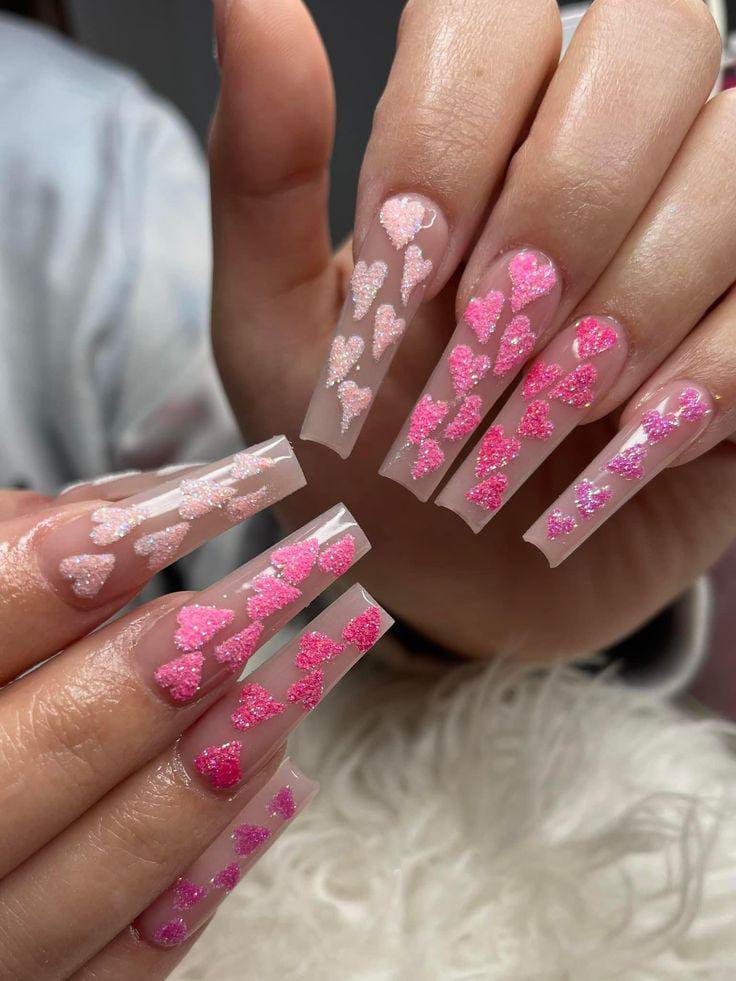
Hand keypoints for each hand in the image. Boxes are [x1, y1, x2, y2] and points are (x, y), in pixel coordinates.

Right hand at [0, 457, 387, 976]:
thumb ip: (18, 543)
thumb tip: (150, 501)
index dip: (93, 553)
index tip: (219, 488)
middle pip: (63, 742)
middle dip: (201, 639)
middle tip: (317, 554)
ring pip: (114, 853)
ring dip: (238, 739)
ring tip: (339, 636)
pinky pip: (134, 955)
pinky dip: (214, 860)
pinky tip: (286, 770)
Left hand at [211, 0, 735, 660]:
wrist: (452, 574)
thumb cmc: (363, 446)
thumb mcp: (280, 330)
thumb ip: (264, 172)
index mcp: (478, 122)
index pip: (498, 14)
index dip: (452, 133)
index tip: (407, 271)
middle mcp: (606, 145)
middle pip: (654, 42)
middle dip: (560, 211)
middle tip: (488, 344)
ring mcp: (703, 228)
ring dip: (629, 308)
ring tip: (546, 414)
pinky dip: (697, 387)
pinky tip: (625, 447)